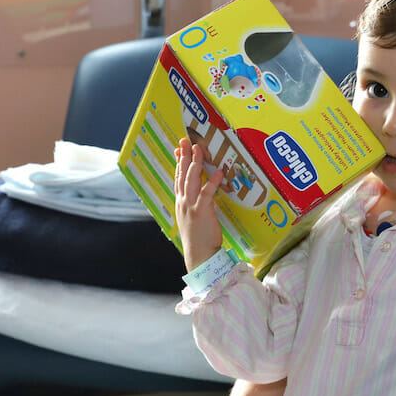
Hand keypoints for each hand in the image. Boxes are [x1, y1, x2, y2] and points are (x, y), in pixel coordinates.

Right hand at [174, 137, 224, 271]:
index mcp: (180, 202)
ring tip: (199, 149)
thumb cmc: (198, 237)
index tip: (179, 148)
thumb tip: (201, 192)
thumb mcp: (192, 217)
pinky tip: (218, 172)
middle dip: (184, 156)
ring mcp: (190, 205)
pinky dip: (212, 181)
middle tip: (186, 140)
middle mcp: (183, 201)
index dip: (179, 162)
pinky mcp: (201, 211)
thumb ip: (194, 203)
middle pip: (182, 174)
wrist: (198, 254)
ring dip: (195, 162)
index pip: (178, 178)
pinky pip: (207, 192)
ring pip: (191, 179)